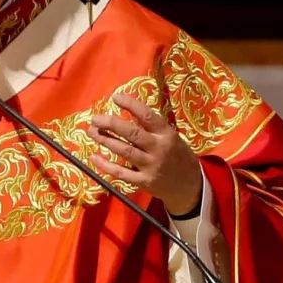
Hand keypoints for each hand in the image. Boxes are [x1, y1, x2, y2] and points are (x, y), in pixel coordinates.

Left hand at [87, 89, 202, 213]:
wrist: (190, 185)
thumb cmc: (177, 155)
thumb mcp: (170, 137)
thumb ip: (152, 127)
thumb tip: (129, 111)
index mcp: (166, 134)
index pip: (147, 116)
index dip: (131, 105)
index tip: (115, 97)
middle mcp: (159, 148)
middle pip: (132, 133)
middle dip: (111, 124)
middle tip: (95, 118)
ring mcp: (151, 166)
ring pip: (125, 151)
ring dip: (106, 141)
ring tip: (92, 132)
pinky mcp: (144, 181)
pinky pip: (121, 172)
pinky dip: (105, 165)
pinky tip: (94, 157)